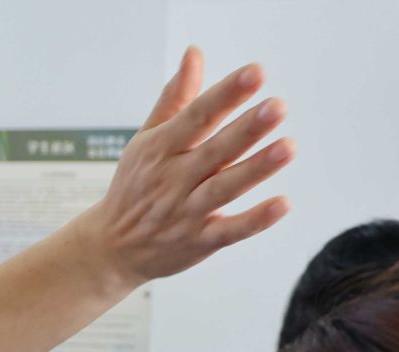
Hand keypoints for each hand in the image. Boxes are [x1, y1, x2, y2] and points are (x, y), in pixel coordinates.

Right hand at [81, 47, 293, 292]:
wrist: (111, 249)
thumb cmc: (134, 187)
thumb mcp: (146, 140)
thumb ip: (174, 98)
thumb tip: (194, 54)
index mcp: (160, 148)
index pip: (197, 115)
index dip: (227, 94)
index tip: (255, 73)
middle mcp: (173, 179)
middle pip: (215, 150)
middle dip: (246, 129)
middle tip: (277, 107)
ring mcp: (186, 212)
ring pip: (224, 188)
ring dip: (255, 169)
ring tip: (288, 147)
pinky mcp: (198, 242)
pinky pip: (229, 231)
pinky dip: (254, 220)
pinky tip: (281, 204)